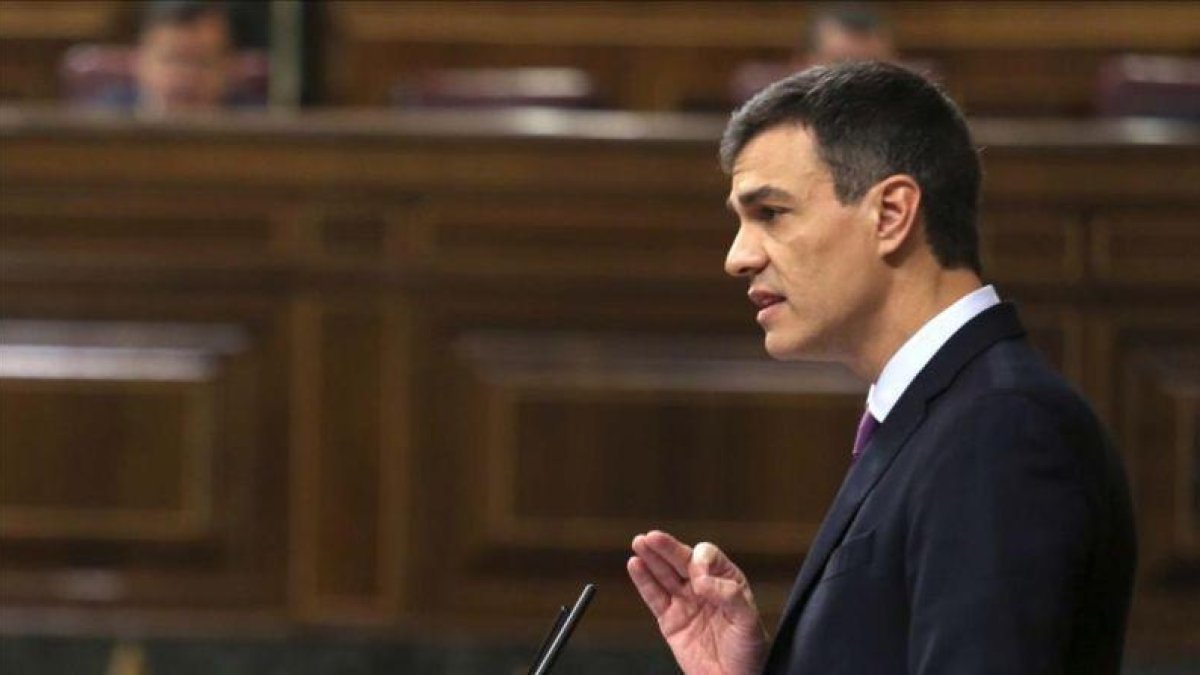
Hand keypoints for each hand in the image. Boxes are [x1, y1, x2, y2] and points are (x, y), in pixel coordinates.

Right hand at [627, 530, 767, 674]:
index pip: (709, 558)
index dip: (701, 561)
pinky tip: (635, 564)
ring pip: (664, 574)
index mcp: (726, 582)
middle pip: (682, 561)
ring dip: (651, 557)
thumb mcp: (748, 621)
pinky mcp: (669, 620)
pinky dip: (643, 580)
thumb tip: (702, 581)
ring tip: (639, 542)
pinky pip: (654, 596)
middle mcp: (704, 588)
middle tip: (652, 537)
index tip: (698, 578)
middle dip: (667, 548)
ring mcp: (685, 603)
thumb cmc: (748, 652)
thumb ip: (729, 595)